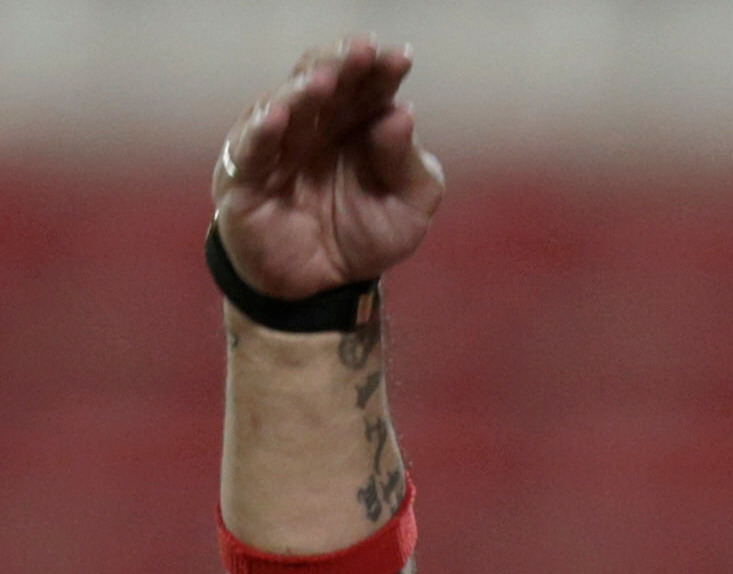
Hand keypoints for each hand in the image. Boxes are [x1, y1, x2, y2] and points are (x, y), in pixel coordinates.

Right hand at [213, 37, 443, 296]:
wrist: (323, 288)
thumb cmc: (365, 237)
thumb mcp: (407, 210)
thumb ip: (409, 166)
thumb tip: (402, 114)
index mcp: (356, 123)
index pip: (368, 86)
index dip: (381, 69)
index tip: (401, 58)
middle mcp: (315, 124)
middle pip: (325, 80)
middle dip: (343, 64)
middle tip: (362, 51)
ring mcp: (278, 143)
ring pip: (287, 104)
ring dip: (304, 89)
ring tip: (327, 80)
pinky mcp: (246, 172)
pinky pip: (251, 146)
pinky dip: (262, 129)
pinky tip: (279, 116)